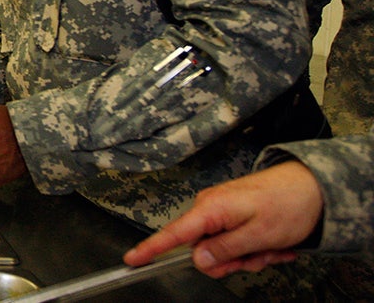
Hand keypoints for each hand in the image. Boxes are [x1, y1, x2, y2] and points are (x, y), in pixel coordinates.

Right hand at [123, 160, 322, 277]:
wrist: (314, 186)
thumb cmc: (289, 204)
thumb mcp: (258, 235)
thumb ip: (224, 249)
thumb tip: (198, 259)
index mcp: (211, 209)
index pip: (174, 233)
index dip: (151, 248)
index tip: (132, 258)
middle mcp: (211, 207)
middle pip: (204, 250)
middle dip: (233, 260)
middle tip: (259, 256)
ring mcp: (222, 210)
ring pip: (224, 248)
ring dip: (250, 255)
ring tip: (273, 246)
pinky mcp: (234, 213)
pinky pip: (236, 239)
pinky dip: (256, 246)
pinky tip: (275, 242)